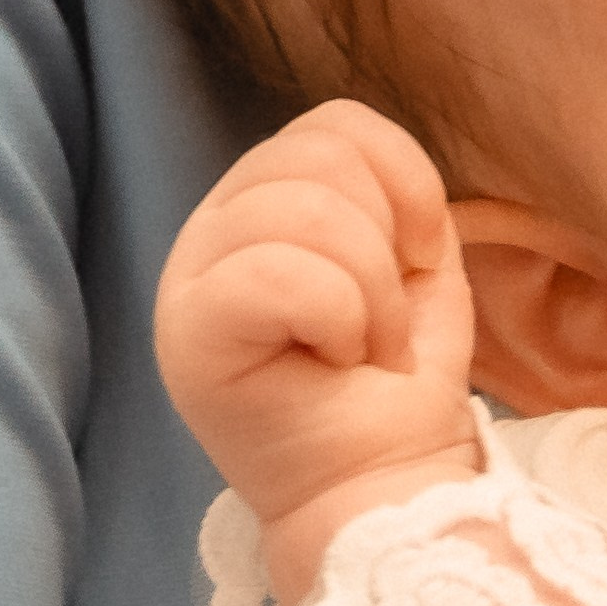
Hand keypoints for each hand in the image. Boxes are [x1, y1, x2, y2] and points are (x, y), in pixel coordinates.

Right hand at [155, 101, 481, 605]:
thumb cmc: (392, 378)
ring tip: (362, 347)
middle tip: (384, 324)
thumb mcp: (410, 259)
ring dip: (370, 292)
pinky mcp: (186, 333)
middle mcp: (214, 228)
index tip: (420, 257)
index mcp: (263, 199)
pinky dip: (337, 314)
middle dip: (385, 247)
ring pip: (303, 210)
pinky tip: (334, 359)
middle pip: (315, 156)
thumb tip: (381, 167)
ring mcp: (190, 278)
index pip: (332, 124)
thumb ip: (388, 189)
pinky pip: (275, 270)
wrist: (384, 480)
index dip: (403, 179)